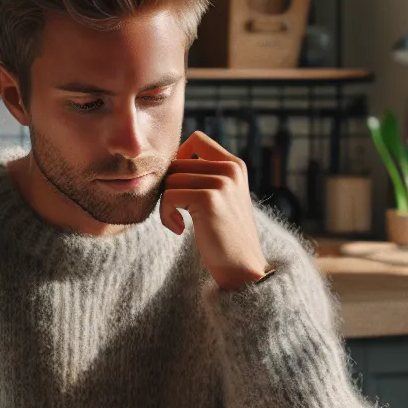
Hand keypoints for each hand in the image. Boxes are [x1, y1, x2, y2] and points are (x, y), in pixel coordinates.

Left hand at [160, 131, 271, 290]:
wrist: (242, 268)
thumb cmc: (225, 237)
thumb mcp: (222, 198)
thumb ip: (204, 177)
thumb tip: (167, 162)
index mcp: (235, 165)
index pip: (196, 139)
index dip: (179, 158)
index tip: (180, 187)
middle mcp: (230, 169)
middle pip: (176, 163)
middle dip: (169, 189)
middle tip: (176, 213)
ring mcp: (221, 183)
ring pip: (170, 180)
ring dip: (165, 205)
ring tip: (179, 223)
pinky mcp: (209, 199)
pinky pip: (169, 196)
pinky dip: (166, 215)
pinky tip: (179, 230)